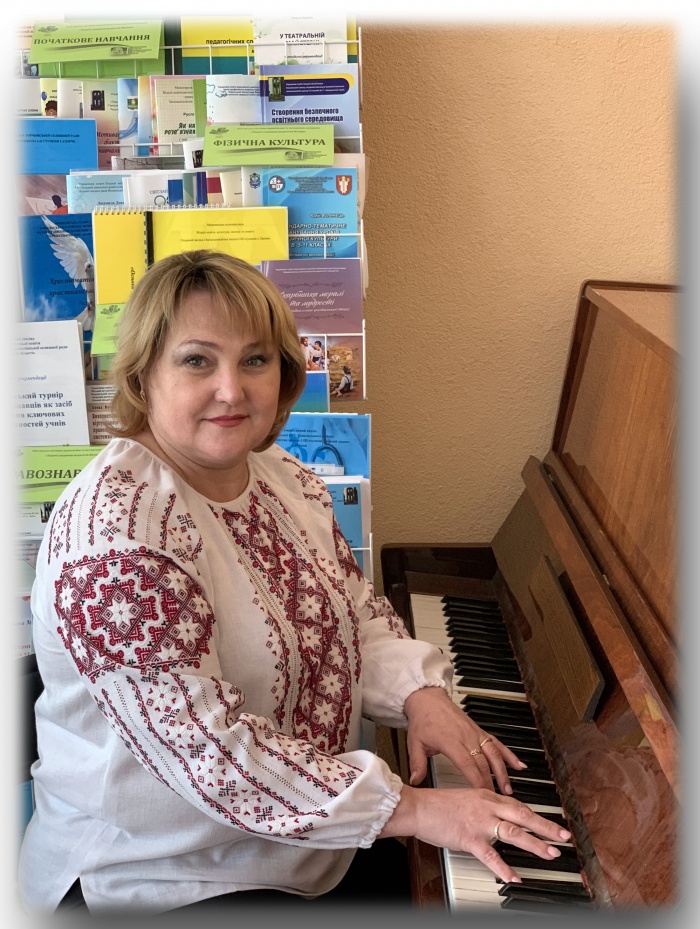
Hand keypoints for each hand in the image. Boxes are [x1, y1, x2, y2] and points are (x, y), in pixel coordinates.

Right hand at [379, 784, 570, 884]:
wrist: (418, 807)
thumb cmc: (437, 804)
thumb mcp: (465, 798)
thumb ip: (483, 806)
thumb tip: (497, 816)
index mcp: (486, 796)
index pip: (518, 806)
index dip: (538, 816)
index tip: (554, 824)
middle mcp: (486, 806)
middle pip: (523, 815)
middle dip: (546, 827)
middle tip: (565, 837)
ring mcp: (479, 822)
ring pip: (513, 833)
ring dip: (534, 844)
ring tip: (551, 854)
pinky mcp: (468, 838)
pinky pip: (490, 855)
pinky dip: (504, 867)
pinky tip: (514, 877)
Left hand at [403, 686, 526, 793]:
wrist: (428, 698)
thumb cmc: (422, 720)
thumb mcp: (414, 743)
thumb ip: (417, 764)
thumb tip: (415, 782)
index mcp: (451, 741)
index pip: (467, 765)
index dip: (476, 781)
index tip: (482, 796)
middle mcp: (466, 737)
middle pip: (483, 762)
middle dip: (492, 782)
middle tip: (498, 800)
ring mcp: (475, 733)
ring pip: (494, 753)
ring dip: (503, 771)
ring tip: (509, 789)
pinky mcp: (479, 730)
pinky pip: (497, 743)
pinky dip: (509, 754)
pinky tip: (519, 765)